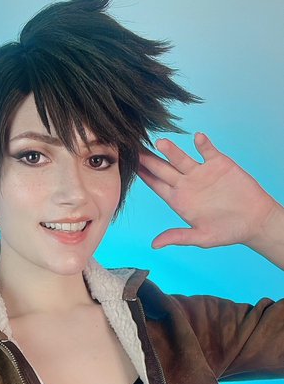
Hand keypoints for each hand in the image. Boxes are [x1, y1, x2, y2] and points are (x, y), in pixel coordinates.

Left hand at [137, 133, 278, 249]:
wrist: (254, 220)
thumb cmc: (227, 231)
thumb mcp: (202, 237)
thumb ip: (178, 237)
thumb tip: (154, 245)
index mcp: (178, 200)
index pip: (155, 185)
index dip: (143, 176)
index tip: (129, 166)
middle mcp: (186, 183)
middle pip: (163, 169)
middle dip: (149, 159)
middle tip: (134, 148)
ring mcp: (201, 172)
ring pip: (182, 158)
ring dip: (171, 151)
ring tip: (160, 143)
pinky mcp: (219, 163)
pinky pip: (208, 151)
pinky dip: (203, 144)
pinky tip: (197, 138)